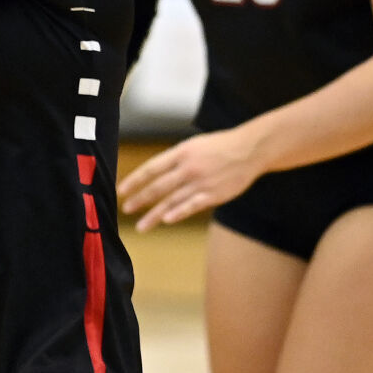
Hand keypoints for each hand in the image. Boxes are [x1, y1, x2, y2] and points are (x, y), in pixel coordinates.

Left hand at [118, 128, 263, 231]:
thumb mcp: (193, 146)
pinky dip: (179, 213)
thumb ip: (174, 161)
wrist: (250, 149)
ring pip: (172, 200)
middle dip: (140, 199)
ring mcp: (201, 182)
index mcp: (181, 153)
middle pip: (158, 187)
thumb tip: (154, 175)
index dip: (135, 180)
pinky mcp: (214, 194)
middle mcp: (188, 168)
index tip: (121, 191)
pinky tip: (166, 220)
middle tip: (126, 209)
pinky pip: (193, 205)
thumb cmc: (219, 147)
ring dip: (154, 214)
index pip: (151, 168)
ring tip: (141, 226)